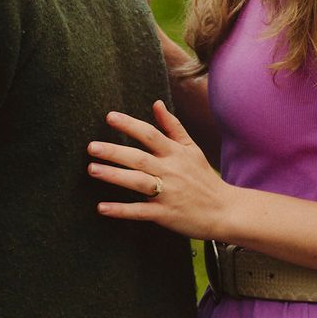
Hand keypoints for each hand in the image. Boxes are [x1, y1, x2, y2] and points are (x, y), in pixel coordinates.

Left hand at [88, 101, 234, 240]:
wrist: (224, 211)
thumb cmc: (203, 178)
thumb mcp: (191, 149)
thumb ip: (172, 126)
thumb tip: (156, 103)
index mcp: (175, 153)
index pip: (150, 135)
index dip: (130, 125)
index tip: (109, 117)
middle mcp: (171, 171)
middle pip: (139, 158)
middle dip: (115, 152)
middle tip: (91, 147)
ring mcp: (168, 193)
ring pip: (138, 182)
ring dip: (115, 176)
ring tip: (92, 170)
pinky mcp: (166, 214)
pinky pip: (140, 212)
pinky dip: (121, 210)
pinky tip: (101, 208)